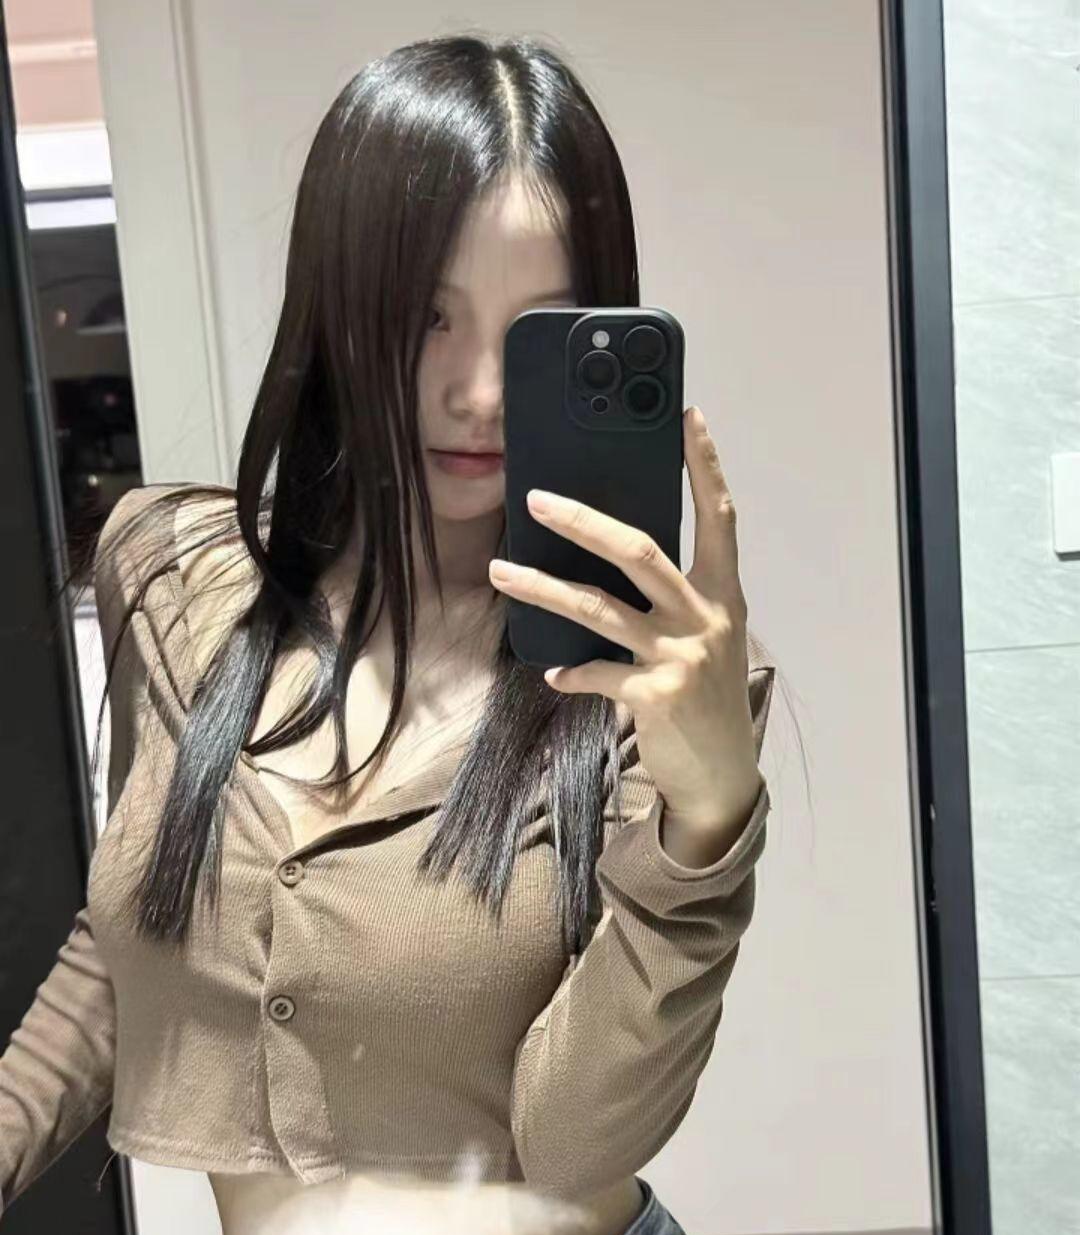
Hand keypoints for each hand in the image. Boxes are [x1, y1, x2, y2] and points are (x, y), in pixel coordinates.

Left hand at [487, 406, 763, 859]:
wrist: (724, 777)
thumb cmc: (707, 701)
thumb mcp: (705, 642)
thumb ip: (673, 604)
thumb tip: (613, 568)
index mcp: (723, 597)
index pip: (719, 517)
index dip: (706, 465)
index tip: (689, 416)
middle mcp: (705, 618)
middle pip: (639, 551)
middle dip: (582, 521)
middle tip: (536, 499)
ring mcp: (681, 656)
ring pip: (598, 608)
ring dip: (542, 588)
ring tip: (501, 573)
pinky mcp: (654, 694)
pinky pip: (594, 671)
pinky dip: (570, 671)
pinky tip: (554, 673)